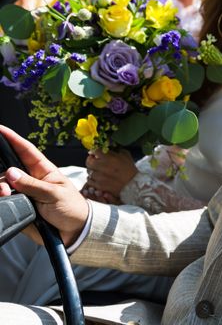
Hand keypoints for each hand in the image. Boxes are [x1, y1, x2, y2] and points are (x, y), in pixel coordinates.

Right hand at [0, 125, 88, 245]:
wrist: (73, 233)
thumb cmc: (71, 209)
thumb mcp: (55, 194)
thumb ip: (33, 185)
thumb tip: (11, 173)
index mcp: (44, 171)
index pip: (26, 151)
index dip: (13, 139)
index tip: (1, 129)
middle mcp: (31, 180)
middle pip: (8, 169)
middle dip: (2, 172)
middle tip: (5, 184)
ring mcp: (24, 194)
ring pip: (2, 185)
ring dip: (0, 188)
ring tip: (6, 194)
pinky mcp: (19, 209)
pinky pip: (3, 202)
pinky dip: (0, 200)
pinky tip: (3, 201)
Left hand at [81, 149, 136, 200]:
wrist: (133, 184)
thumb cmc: (130, 169)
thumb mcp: (126, 155)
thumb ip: (116, 150)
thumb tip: (108, 149)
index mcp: (108, 157)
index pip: (95, 151)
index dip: (94, 151)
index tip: (95, 153)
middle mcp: (102, 166)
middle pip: (88, 161)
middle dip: (90, 160)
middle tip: (94, 161)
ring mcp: (100, 177)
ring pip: (89, 172)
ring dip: (92, 170)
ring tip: (97, 171)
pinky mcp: (99, 185)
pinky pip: (90, 181)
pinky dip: (92, 179)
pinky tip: (97, 178)